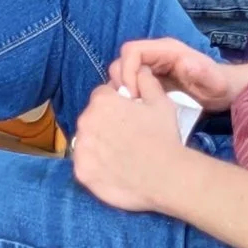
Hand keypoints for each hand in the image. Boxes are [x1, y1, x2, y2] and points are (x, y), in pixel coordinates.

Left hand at [69, 64, 205, 213]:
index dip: (115, 104)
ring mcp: (81, 148)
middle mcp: (86, 121)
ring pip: (86, 141)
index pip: (101, 95)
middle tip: (125, 137)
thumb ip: (146, 81)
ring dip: (97, 144)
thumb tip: (140, 70)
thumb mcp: (161, 101)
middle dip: (104, 123)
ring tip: (119, 156)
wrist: (166, 176)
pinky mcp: (81, 171)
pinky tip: (112, 171)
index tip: (126, 116)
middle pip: (91, 118)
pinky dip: (94, 167)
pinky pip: (84, 164)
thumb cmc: (164, 137)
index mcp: (102, 101)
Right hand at [112, 34, 247, 107]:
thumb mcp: (214, 82)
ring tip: (136, 109)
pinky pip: (130, 84)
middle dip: (122, 83)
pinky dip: (129, 96)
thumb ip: (201, 72)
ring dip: (123, 91)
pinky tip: (139, 110)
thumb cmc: (219, 85)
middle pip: (122, 61)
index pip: (132, 51)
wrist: (225, 91)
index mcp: (166, 50)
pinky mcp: (150, 80)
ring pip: (123, 73)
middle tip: (134, 105)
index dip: (127, 71)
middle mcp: (155, 55)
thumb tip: (183, 63)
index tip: (134, 96)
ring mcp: (151, 67)